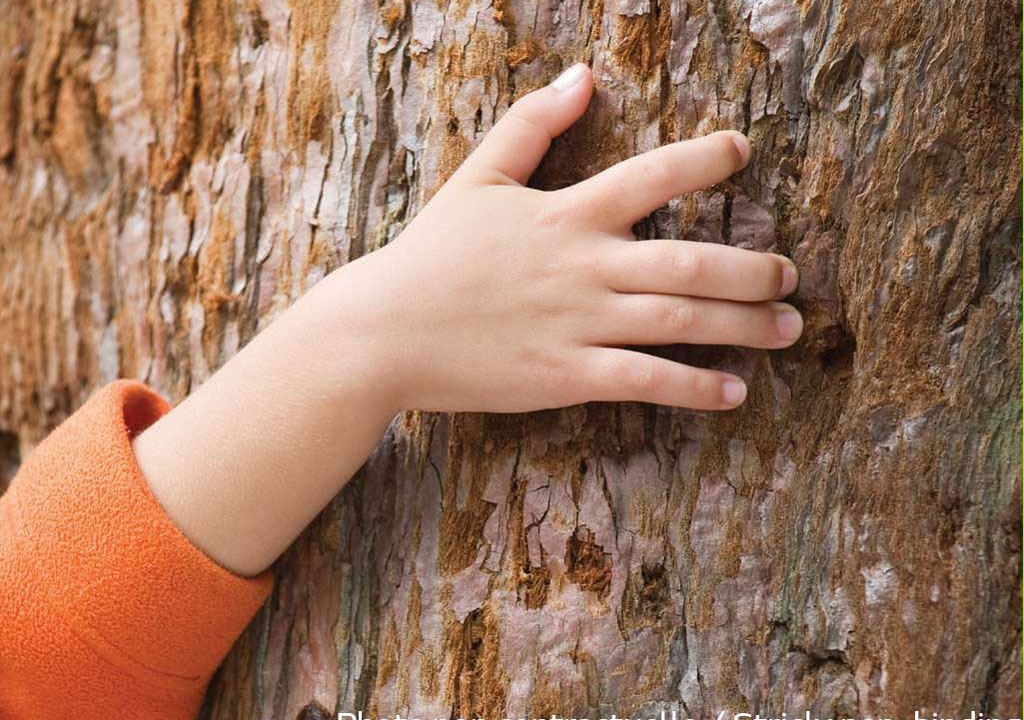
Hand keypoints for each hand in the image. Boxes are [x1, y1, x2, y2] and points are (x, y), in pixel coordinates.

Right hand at [323, 63, 800, 412]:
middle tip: (791, 276)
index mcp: (565, 213)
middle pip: (688, 261)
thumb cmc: (431, 255)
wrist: (384, 331)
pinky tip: (735, 393)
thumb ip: (532, 124)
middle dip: (750, 269)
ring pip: (679, 320)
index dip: (703, 159)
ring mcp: (577, 323)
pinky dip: (694, 387)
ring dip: (743, 326)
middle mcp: (583, 266)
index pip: (650, 176)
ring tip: (789, 329)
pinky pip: (644, 380)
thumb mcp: (478, 178)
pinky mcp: (565, 376)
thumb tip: (581, 76)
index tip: (743, 151)